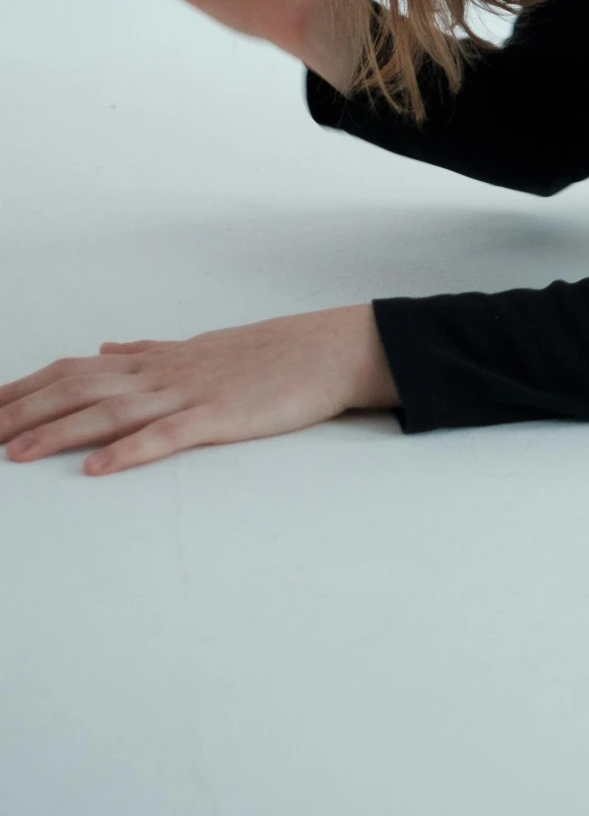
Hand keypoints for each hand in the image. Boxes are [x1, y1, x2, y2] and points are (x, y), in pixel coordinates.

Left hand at [0, 306, 399, 476]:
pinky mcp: (220, 416)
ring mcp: (190, 393)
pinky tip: (98, 469)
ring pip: (111, 411)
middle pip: (78, 388)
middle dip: (23, 411)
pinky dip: (130, 451)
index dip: (25, 389)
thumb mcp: (200, 347)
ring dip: (58, 431)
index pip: (74, 370)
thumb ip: (149, 350)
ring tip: (15, 453)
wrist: (329, 348)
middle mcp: (162, 372)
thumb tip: (107, 346)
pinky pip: (168, 436)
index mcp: (156, 359)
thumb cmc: (269, 353)